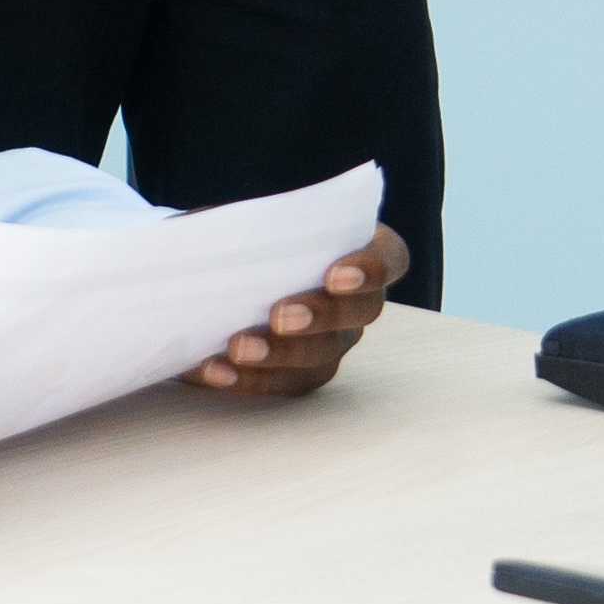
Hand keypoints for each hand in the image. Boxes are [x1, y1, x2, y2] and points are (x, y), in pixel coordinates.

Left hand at [186, 224, 402, 398]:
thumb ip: (247, 225)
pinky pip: (284, 383)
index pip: (388, 257)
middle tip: (280, 316)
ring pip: (322, 355)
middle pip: (359, 313)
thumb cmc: (242, 238)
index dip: (372, 268)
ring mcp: (333, 340)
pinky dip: (249, 379)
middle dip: (320, 316)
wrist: (215, 276)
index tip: (335, 274)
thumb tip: (225, 235)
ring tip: (238, 348)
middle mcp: (355, 300)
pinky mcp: (301, 373)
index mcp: (356, 248)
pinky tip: (217, 371)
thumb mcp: (243, 221)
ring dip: (279, 354)